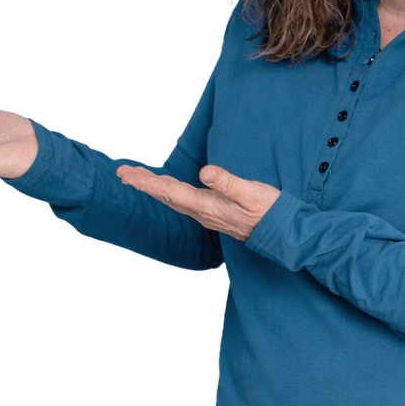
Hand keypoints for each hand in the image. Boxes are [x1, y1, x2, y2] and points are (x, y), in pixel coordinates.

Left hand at [116, 164, 280, 242]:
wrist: (282, 233)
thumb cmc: (268, 210)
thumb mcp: (250, 192)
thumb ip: (227, 182)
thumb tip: (204, 171)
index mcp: (207, 206)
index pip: (169, 192)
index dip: (147, 183)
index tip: (127, 175)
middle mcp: (202, 212)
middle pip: (166, 196)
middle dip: (143, 184)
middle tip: (122, 173)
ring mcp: (207, 214)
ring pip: (173, 199)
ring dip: (154, 188)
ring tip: (137, 178)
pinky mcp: (214, 213)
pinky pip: (183, 201)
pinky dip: (169, 192)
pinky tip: (168, 189)